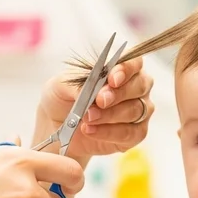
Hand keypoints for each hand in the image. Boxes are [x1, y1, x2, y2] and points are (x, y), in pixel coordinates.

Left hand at [37, 56, 153, 160]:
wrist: (57, 125)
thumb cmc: (63, 98)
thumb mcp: (61, 85)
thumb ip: (78, 84)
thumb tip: (90, 91)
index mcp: (122, 69)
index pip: (135, 62)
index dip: (127, 69)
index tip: (112, 79)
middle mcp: (136, 88)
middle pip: (141, 86)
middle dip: (119, 94)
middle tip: (100, 101)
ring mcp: (139, 112)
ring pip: (135, 111)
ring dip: (110, 115)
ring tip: (87, 118)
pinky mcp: (134, 134)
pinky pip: (130, 133)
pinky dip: (109, 133)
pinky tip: (90, 130)